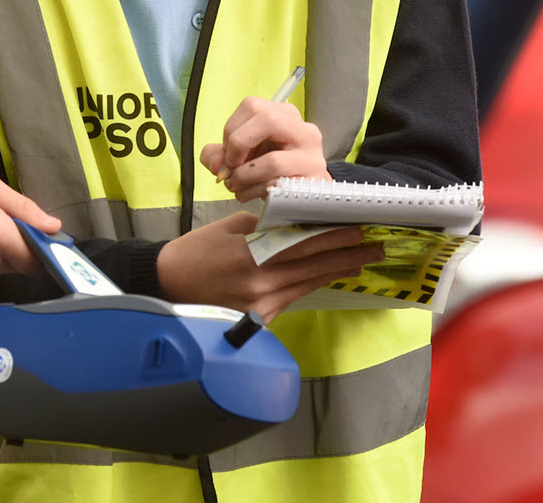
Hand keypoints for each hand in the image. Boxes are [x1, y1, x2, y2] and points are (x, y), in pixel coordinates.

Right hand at [155, 211, 380, 321]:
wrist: (168, 285)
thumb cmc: (196, 251)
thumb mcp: (229, 227)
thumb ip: (265, 226)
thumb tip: (296, 222)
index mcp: (252, 255)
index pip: (303, 244)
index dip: (334, 237)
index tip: (359, 228)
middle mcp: (261, 283)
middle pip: (313, 267)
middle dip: (346, 256)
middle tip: (374, 247)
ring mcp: (261, 305)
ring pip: (307, 284)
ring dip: (335, 271)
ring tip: (360, 261)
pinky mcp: (259, 319)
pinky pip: (293, 297)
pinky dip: (311, 284)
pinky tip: (327, 276)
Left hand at [200, 96, 330, 201]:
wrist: (299, 197)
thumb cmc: (269, 173)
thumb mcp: (241, 157)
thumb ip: (219, 154)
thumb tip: (215, 162)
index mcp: (284, 116)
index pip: (252, 106)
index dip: (231, 129)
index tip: (227, 151)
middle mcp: (303, 131)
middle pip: (266, 120)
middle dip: (238, 144)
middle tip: (230, 166)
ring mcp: (312, 157)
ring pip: (273, 160)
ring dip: (243, 176)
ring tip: (235, 185)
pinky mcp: (312, 183)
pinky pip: (278, 186)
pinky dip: (254, 192)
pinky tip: (248, 194)